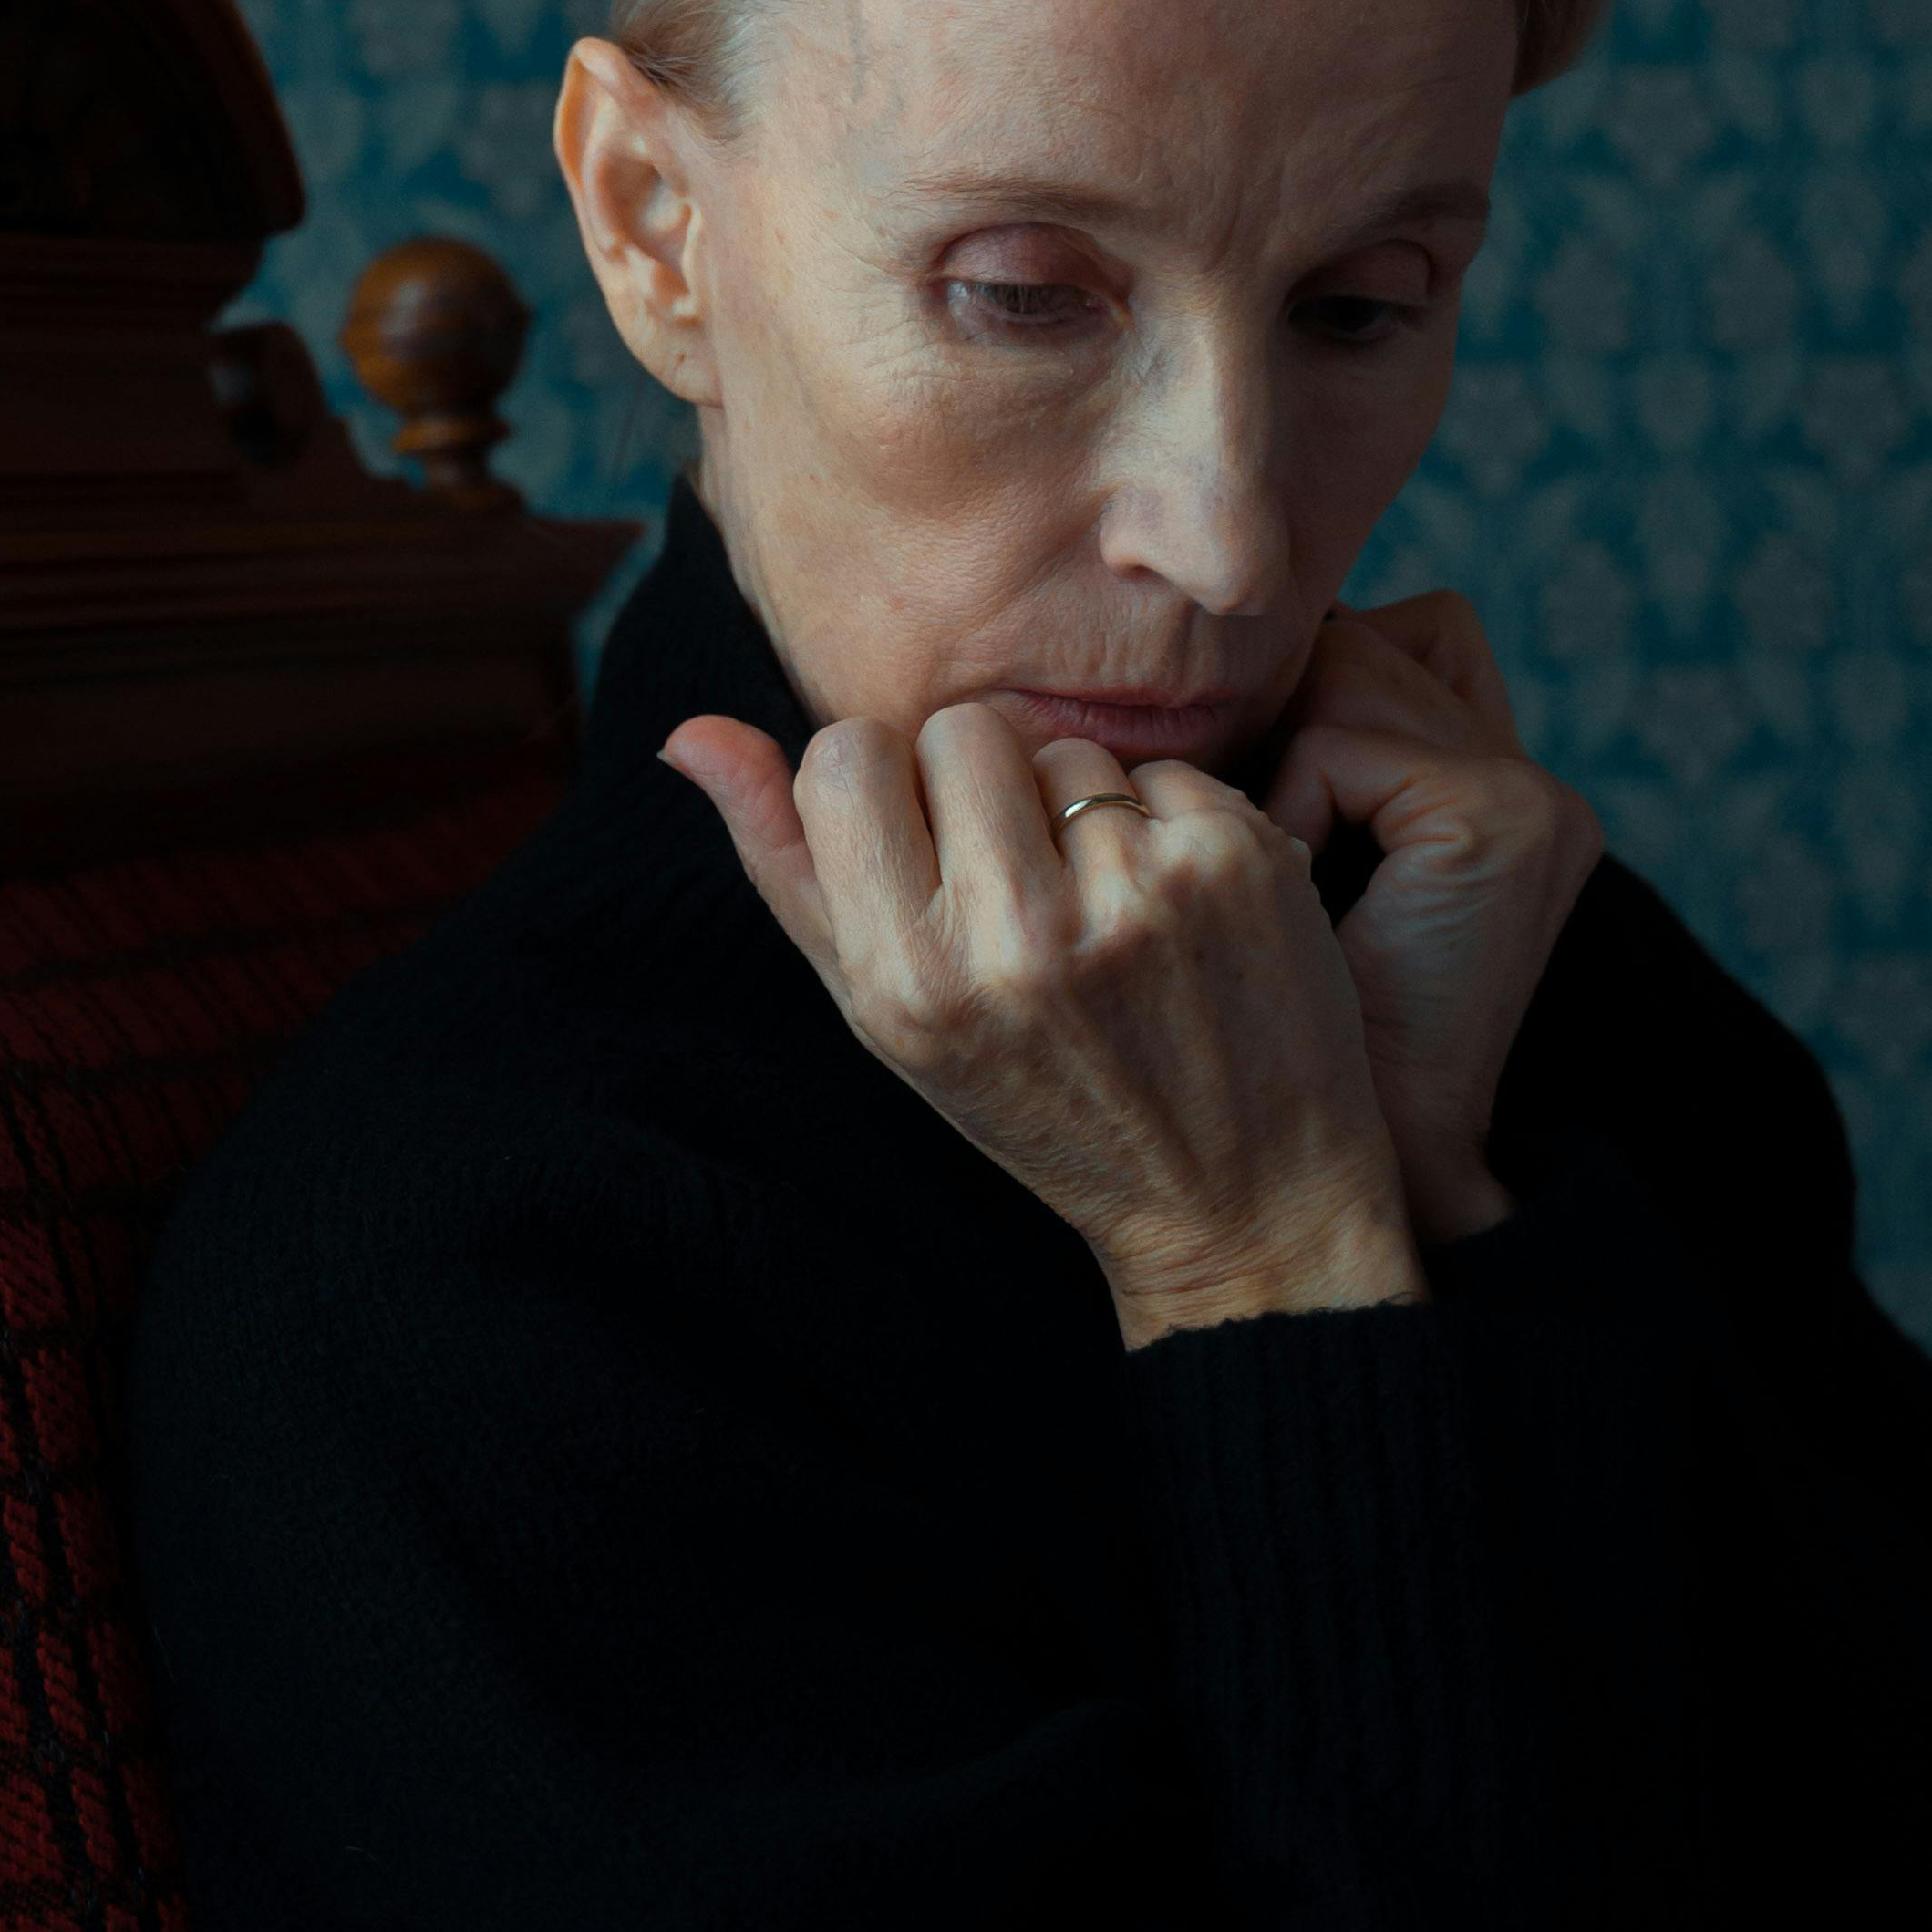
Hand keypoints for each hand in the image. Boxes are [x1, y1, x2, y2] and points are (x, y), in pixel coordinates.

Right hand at [663, 698, 1421, 1346]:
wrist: (1243, 1202)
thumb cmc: (1039, 1102)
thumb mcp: (885, 1013)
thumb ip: (785, 866)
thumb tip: (688, 734)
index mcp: (911, 974)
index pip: (846, 752)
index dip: (882, 789)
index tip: (919, 853)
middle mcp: (1020, 935)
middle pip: (960, 729)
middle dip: (981, 788)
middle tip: (1018, 888)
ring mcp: (1140, 895)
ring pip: (1066, 749)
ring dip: (1078, 811)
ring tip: (1101, 915)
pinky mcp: (1239, 865)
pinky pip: (1166, 773)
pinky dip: (1169, 828)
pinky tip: (1178, 915)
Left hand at [1259, 595, 1599, 1250]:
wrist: (1352, 1161)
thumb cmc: (1279, 1021)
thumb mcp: (1284, 863)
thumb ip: (1286, 754)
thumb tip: (1189, 653)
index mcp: (1495, 781)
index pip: (1393, 634)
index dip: (1302, 701)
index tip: (1249, 790)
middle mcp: (1531, 774)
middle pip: (1355, 639)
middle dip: (1278, 724)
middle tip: (1260, 839)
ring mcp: (1529, 789)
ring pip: (1338, 667)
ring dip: (1274, 770)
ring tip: (1283, 879)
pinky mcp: (1500, 811)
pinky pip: (1335, 738)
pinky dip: (1288, 809)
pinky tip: (1302, 894)